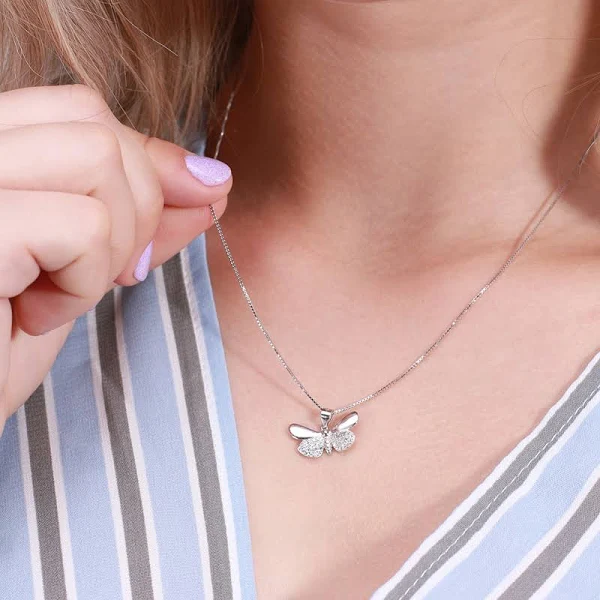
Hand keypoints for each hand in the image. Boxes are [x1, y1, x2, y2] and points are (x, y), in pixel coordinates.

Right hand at [0, 85, 231, 432]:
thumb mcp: (83, 265)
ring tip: (55, 296)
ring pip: (98, 156)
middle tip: (102, 277)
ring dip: (108, 246)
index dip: (140, 170)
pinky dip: (82, 284)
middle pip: (96, 122)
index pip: (82, 109)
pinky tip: (33, 316)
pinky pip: (83, 225)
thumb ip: (140, 214)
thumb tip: (215, 180)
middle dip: (135, 209)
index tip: (144, 239)